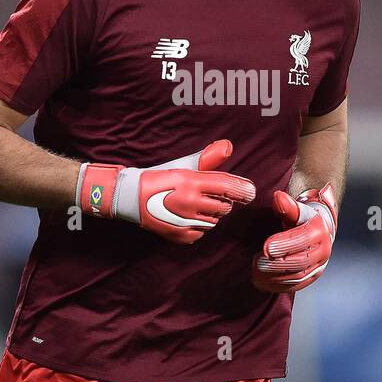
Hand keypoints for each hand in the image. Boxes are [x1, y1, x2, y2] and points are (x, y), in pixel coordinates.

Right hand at [77, 140, 255, 243]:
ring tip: (195, 206)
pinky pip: (202, 232)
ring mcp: (185, 221)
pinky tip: (188, 217)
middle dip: (222, 201)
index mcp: (191, 181)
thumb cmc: (160, 178)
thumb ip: (208, 159)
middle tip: (209, 196)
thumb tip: (228, 146)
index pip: (226, 186)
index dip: (242, 189)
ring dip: (211, 214)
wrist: (130, 198)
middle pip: (224, 207)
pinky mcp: (182, 236)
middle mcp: (189, 202)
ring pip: (215, 221)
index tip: (250, 192)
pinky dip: (199, 226)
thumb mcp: (184, 166)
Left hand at [250, 182, 337, 292]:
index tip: (266, 247)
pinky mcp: (310, 278)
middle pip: (300, 261)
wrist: (315, 230)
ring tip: (255, 272)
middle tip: (256, 262)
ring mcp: (317, 266)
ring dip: (274, 277)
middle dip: (276, 264)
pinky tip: (260, 282)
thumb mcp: (294, 209)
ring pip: (297, 276)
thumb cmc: (300, 219)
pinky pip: (294, 286)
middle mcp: (323, 250)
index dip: (285, 244)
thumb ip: (286, 206)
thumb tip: (278, 197)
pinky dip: (276, 285)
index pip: (303, 239)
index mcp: (319, 230)